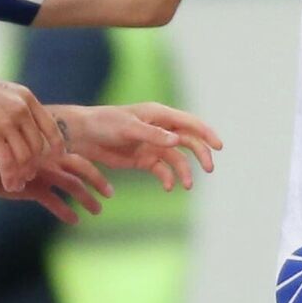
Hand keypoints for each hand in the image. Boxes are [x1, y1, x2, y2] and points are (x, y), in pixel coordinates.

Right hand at [0, 69, 63, 192]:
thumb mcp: (8, 93)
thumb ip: (21, 109)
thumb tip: (30, 130)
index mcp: (28, 99)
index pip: (50, 127)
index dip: (57, 146)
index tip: (57, 158)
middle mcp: (22, 110)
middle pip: (37, 146)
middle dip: (34, 164)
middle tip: (29, 175)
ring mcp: (7, 122)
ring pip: (24, 157)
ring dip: (23, 174)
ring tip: (18, 183)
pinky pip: (7, 162)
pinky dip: (10, 177)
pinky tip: (9, 185)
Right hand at [0, 152, 112, 224]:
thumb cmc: (3, 156)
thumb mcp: (24, 156)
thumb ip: (40, 162)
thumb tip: (55, 169)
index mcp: (50, 150)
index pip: (79, 158)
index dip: (95, 170)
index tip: (105, 181)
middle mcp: (50, 159)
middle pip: (81, 168)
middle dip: (98, 182)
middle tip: (110, 195)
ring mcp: (42, 173)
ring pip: (72, 186)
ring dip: (87, 199)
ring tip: (97, 211)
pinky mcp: (31, 187)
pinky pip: (53, 201)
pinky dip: (66, 212)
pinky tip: (74, 220)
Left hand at [51, 103, 223, 191]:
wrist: (82, 136)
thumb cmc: (104, 123)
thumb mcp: (128, 127)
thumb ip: (153, 134)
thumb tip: (177, 141)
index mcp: (159, 115)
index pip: (190, 123)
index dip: (206, 133)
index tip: (219, 146)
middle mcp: (160, 129)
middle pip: (188, 141)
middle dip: (201, 154)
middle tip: (209, 169)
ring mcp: (152, 145)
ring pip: (177, 158)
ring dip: (185, 171)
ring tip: (187, 185)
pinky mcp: (143, 160)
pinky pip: (162, 170)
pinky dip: (168, 178)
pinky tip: (169, 187)